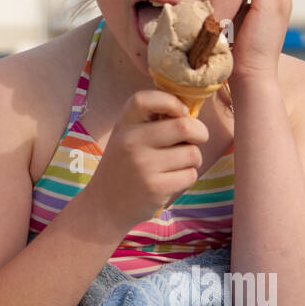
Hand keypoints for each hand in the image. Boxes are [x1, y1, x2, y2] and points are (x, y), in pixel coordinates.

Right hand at [84, 89, 209, 233]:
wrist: (104, 206)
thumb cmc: (123, 167)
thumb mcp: (126, 138)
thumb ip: (151, 123)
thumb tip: (191, 114)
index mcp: (124, 124)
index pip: (145, 99)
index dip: (171, 101)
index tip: (182, 112)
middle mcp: (131, 141)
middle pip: (184, 126)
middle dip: (200, 132)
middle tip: (197, 138)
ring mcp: (143, 165)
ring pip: (192, 153)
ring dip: (193, 159)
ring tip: (177, 164)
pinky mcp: (155, 187)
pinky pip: (190, 174)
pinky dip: (187, 176)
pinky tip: (171, 180)